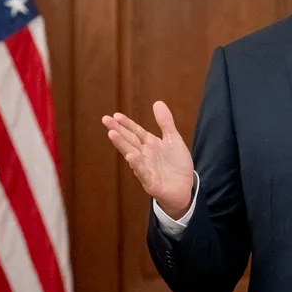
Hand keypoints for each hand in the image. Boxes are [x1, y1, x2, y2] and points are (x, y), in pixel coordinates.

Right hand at [102, 101, 194, 218]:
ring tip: (112, 134)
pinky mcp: (151, 182)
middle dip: (118, 130)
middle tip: (106, 120)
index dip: (127, 124)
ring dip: (122, 145)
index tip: (115, 115)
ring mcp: (146, 169)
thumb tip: (157, 102)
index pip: (136, 132)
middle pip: (130, 141)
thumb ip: (165, 123)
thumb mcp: (174, 140)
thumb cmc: (177, 165)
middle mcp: (145, 155)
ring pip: (132, 155)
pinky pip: (143, 173)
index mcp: (150, 145)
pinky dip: (137, 165)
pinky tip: (131, 156)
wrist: (185, 189)